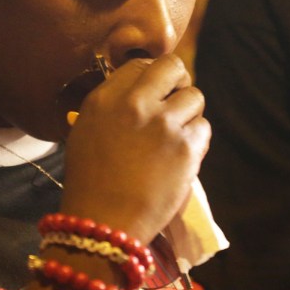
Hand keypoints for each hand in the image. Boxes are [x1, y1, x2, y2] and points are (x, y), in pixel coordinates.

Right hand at [59, 54, 209, 243]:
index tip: (156, 92)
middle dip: (178, 81)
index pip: (140, 65)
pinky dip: (196, 140)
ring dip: (189, 113)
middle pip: (173, 67)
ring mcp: (163, 125)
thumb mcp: (86, 132)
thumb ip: (112, 107)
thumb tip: (140, 93)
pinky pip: (204, 128)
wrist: (104, 224)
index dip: (152, 77)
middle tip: (175, 101)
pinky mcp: (186, 148)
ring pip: (195, 96)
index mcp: (105, 99)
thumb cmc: (90, 183)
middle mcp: (135, 104)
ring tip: (177, 135)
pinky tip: (182, 156)